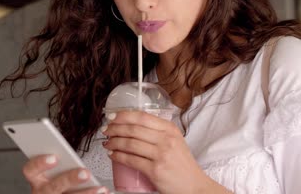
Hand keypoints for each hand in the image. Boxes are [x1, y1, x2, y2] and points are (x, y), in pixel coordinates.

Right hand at [22, 155, 107, 193]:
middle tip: (85, 172)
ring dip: (86, 193)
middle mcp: (42, 192)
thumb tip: (70, 152)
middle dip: (70, 179)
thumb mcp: (53, 171)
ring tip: (100, 188)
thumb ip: (58, 162)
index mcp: (36, 179)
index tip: (54, 157)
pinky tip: (104, 192)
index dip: (40, 163)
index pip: (30, 169)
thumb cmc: (57, 180)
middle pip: (53, 186)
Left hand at [101, 111, 230, 193]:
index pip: (142, 116)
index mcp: (170, 129)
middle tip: (106, 130)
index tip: (111, 117)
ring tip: (107, 143)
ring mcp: (161, 154)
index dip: (123, 115)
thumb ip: (159, 131)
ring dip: (114, 142)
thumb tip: (132, 124)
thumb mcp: (175, 141)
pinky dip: (118, 156)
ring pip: (130, 144)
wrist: (194, 186)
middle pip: (133, 129)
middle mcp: (166, 139)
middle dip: (115, 129)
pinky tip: (112, 154)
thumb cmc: (182, 165)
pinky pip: (131, 160)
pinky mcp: (155, 170)